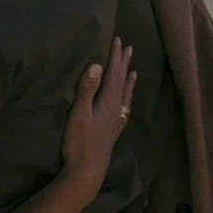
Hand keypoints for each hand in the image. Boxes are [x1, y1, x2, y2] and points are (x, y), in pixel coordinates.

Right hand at [59, 38, 137, 197]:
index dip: (115, 57)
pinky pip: (123, 110)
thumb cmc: (80, 143)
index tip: (118, 40)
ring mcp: (115, 122)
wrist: (87, 172)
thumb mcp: (79, 113)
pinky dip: (126, 101)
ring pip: (125, 96)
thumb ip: (86, 89)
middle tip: (128, 48)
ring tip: (133, 71)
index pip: (113, 74)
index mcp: (108, 102)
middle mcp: (116, 110)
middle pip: (122, 82)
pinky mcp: (112, 132)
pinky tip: (125, 104)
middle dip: (124, 64)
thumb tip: (96, 64)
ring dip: (128, 82)